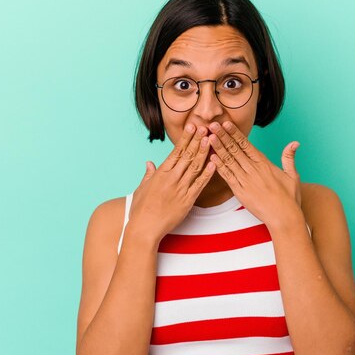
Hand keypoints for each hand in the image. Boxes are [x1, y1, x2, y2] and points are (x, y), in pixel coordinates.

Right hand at [129, 124, 214, 242]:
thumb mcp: (142, 188)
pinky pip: (199, 185)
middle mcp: (171, 179)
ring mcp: (180, 189)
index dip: (186, 138)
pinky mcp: (187, 201)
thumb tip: (149, 163)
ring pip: (195, 167)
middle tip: (205, 127)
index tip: (192, 126)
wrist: (144, 227)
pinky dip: (208, 174)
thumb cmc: (140, 209)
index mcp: (160, 173)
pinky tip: (214, 163)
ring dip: (204, 152)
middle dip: (197, 140)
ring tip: (211, 139)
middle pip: (187, 156)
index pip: (176, 151)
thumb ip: (148, 174)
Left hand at [207, 121, 301, 227]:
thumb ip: (289, 158)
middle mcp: (253, 170)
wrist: (284, 217)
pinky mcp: (240, 192)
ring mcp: (246, 181)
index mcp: (264, 164)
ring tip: (209, 137)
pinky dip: (219, 167)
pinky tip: (212, 158)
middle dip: (223, 136)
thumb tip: (295, 143)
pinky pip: (227, 177)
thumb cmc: (289, 198)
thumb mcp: (292, 175)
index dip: (235, 133)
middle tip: (212, 125)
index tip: (226, 123)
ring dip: (218, 148)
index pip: (247, 144)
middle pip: (235, 149)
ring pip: (229, 161)